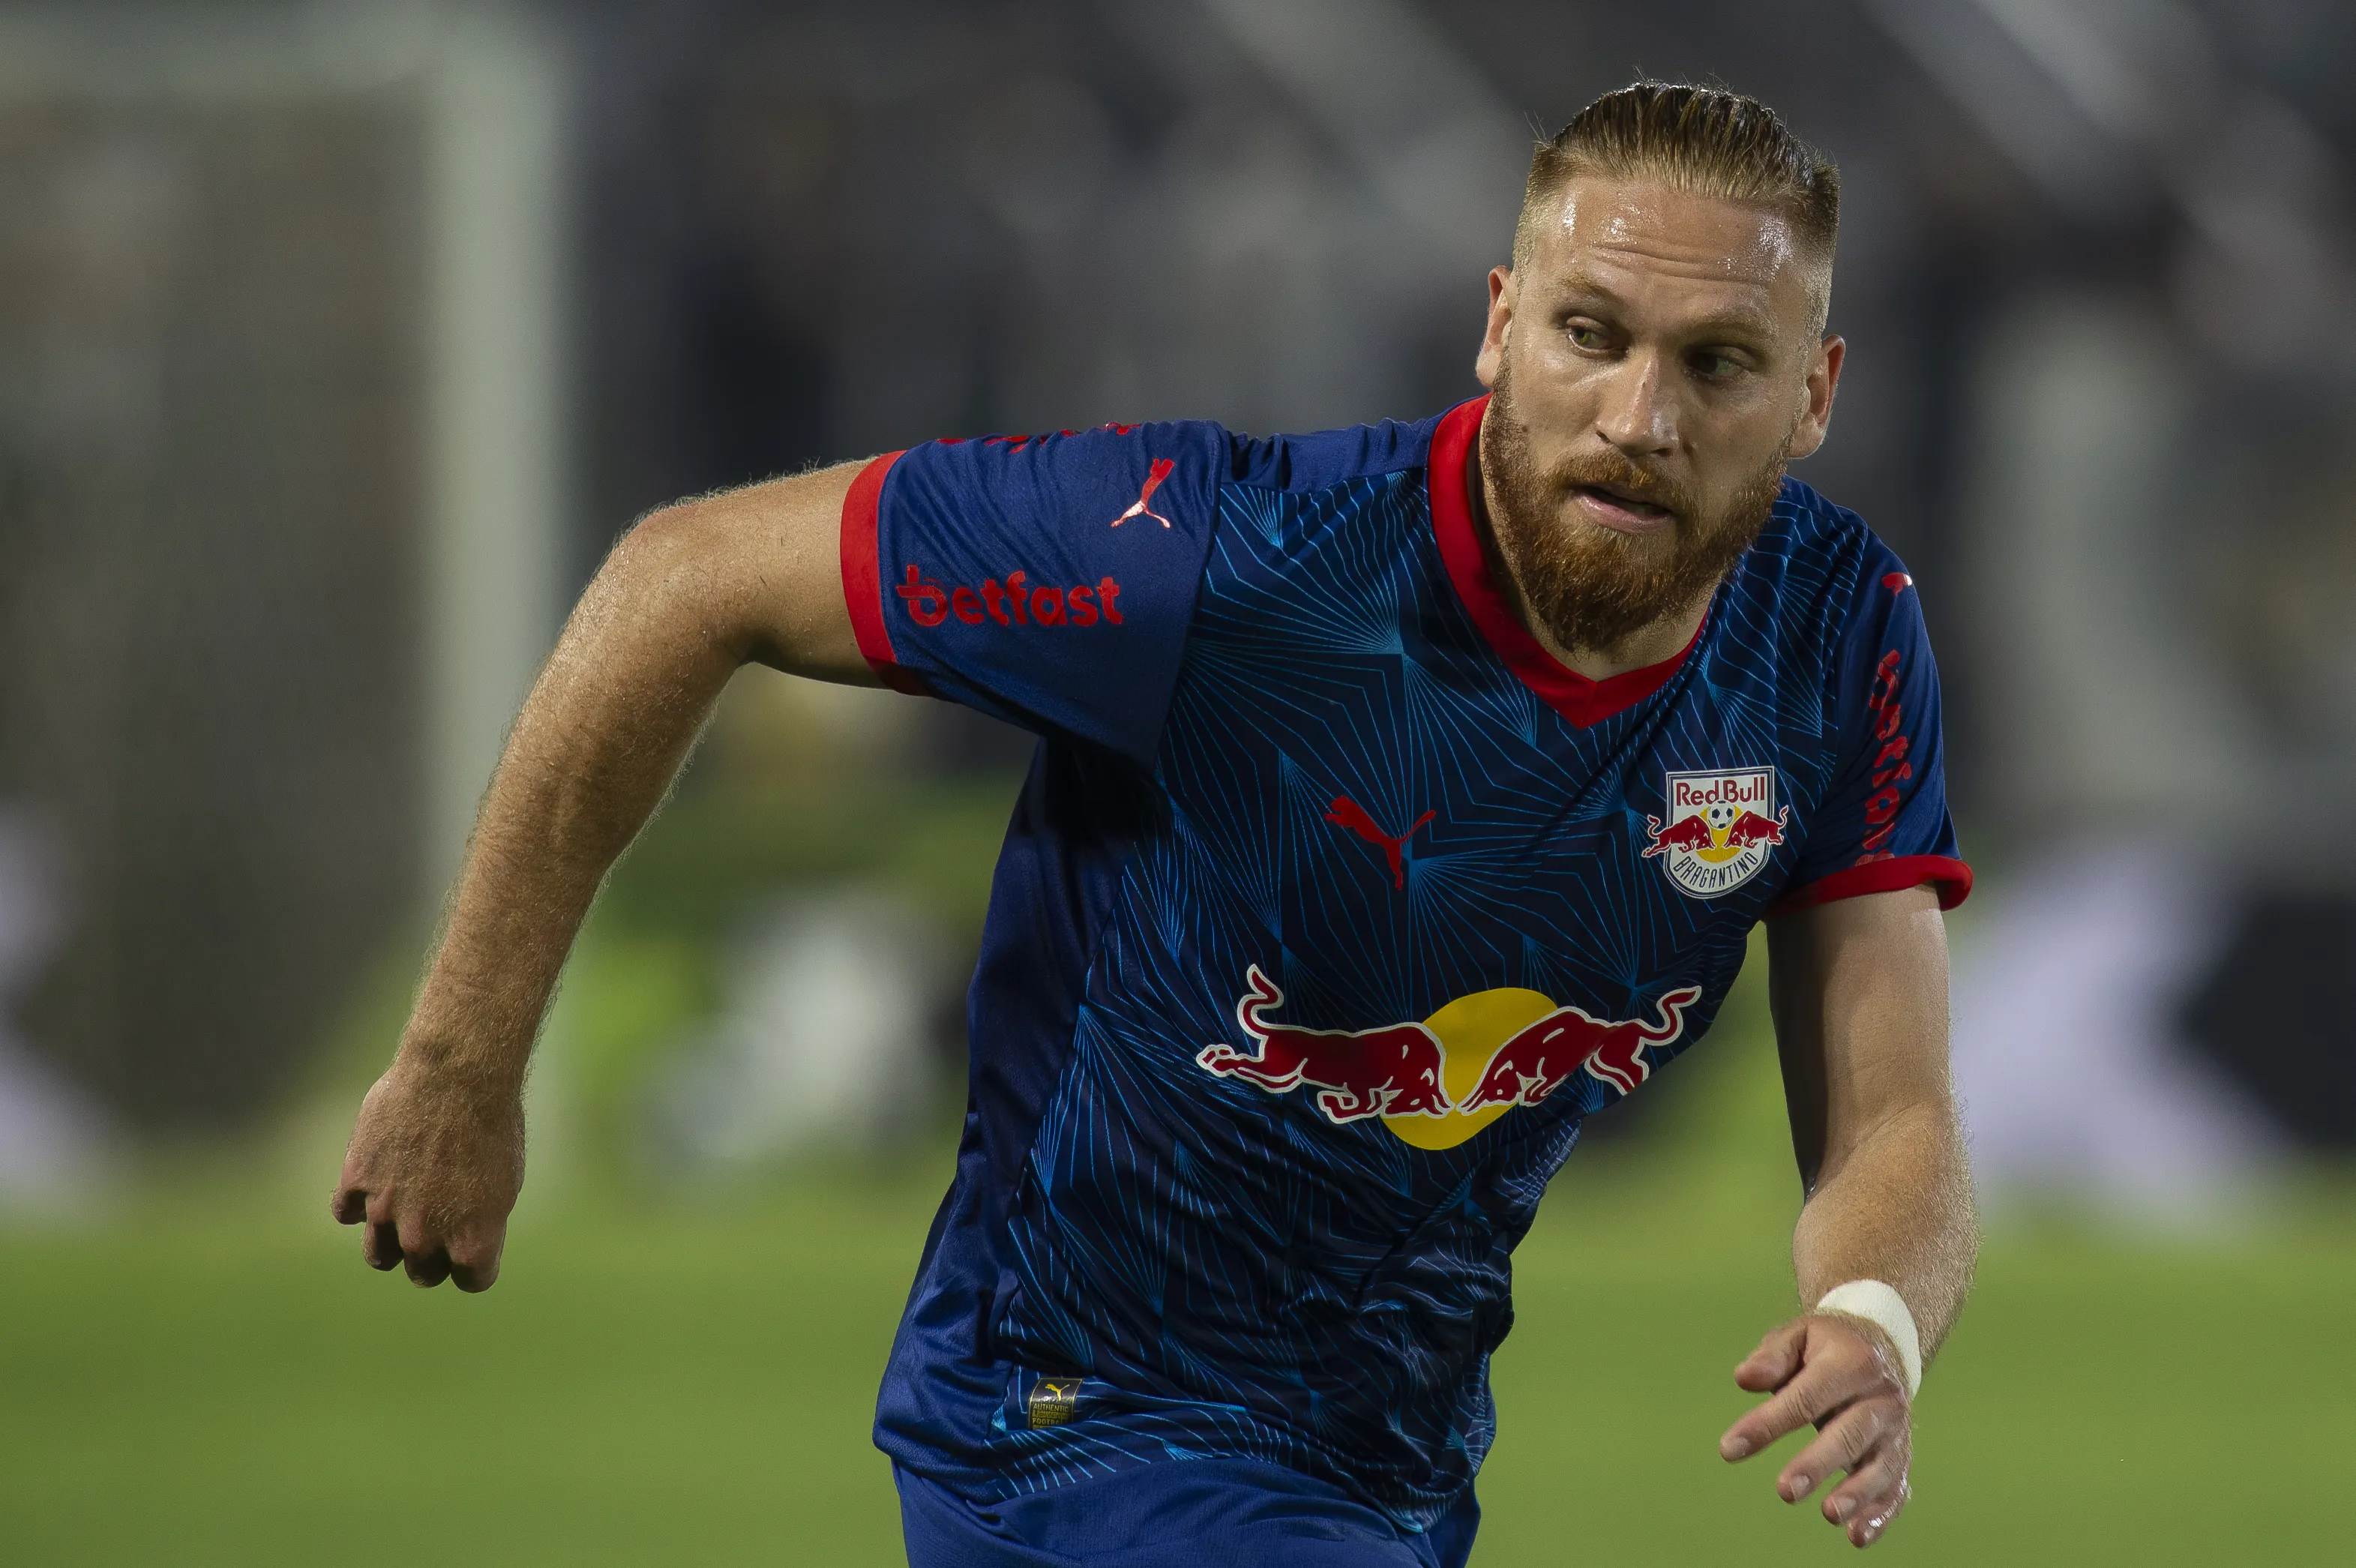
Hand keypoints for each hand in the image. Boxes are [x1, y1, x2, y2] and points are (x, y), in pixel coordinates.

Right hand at [331, 1056, 524, 1290]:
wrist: (458, 1074)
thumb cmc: (493, 1122)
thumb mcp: (505, 1179)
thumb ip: (479, 1219)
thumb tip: (460, 1238)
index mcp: (473, 1242)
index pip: (472, 1280)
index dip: (476, 1262)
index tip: (477, 1240)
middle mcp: (426, 1237)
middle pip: (423, 1273)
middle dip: (431, 1256)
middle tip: (438, 1225)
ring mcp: (386, 1212)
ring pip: (379, 1255)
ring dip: (389, 1244)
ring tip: (399, 1220)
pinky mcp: (356, 1182)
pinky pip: (346, 1212)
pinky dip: (356, 1202)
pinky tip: (372, 1184)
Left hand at [1718, 1313, 1911, 1547]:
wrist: (1882, 1348)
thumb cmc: (1828, 1345)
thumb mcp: (1799, 1335)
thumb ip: (1771, 1356)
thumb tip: (1744, 1379)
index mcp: (1853, 1362)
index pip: (1806, 1397)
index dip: (1768, 1423)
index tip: (1729, 1448)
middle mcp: (1882, 1398)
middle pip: (1850, 1434)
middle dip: (1818, 1464)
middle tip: (1785, 1491)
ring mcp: (1896, 1431)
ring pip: (1880, 1466)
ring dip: (1856, 1494)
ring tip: (1828, 1514)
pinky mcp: (1901, 1456)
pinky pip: (1896, 1489)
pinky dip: (1880, 1515)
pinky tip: (1856, 1536)